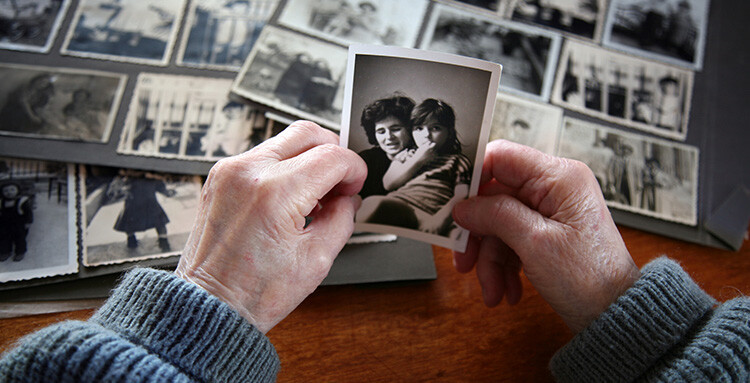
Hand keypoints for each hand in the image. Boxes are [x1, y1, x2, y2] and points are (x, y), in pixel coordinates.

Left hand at [175, 121, 366, 332]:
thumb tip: (348, 199)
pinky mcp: (219, 176)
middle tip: (339, 183)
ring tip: (313, 198)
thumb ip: (342, 219)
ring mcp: (229, 171)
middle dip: (333, 153)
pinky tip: (289, 199)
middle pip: (308, 133)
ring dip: (308, 160)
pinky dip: (284, 168)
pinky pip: (262, 156)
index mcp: (276, 193)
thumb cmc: (254, 292)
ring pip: (284, 141)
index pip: (332, 157)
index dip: (354, 170)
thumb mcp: (317, 260)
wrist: (209, 305)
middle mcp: (248, 172)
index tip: (356, 187)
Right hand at [451, 140, 639, 332]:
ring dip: (490, 258)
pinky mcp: (547, 232)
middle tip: (463, 258)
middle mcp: (555, 188)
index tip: (453, 204)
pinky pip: (512, 239)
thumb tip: (463, 206)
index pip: (501, 157)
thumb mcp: (536, 243)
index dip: (472, 179)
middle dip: (479, 233)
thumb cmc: (591, 279)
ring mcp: (550, 210)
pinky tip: (505, 289)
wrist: (614, 314)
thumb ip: (496, 215)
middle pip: (495, 197)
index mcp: (559, 177)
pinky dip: (503, 265)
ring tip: (491, 288)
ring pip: (499, 223)